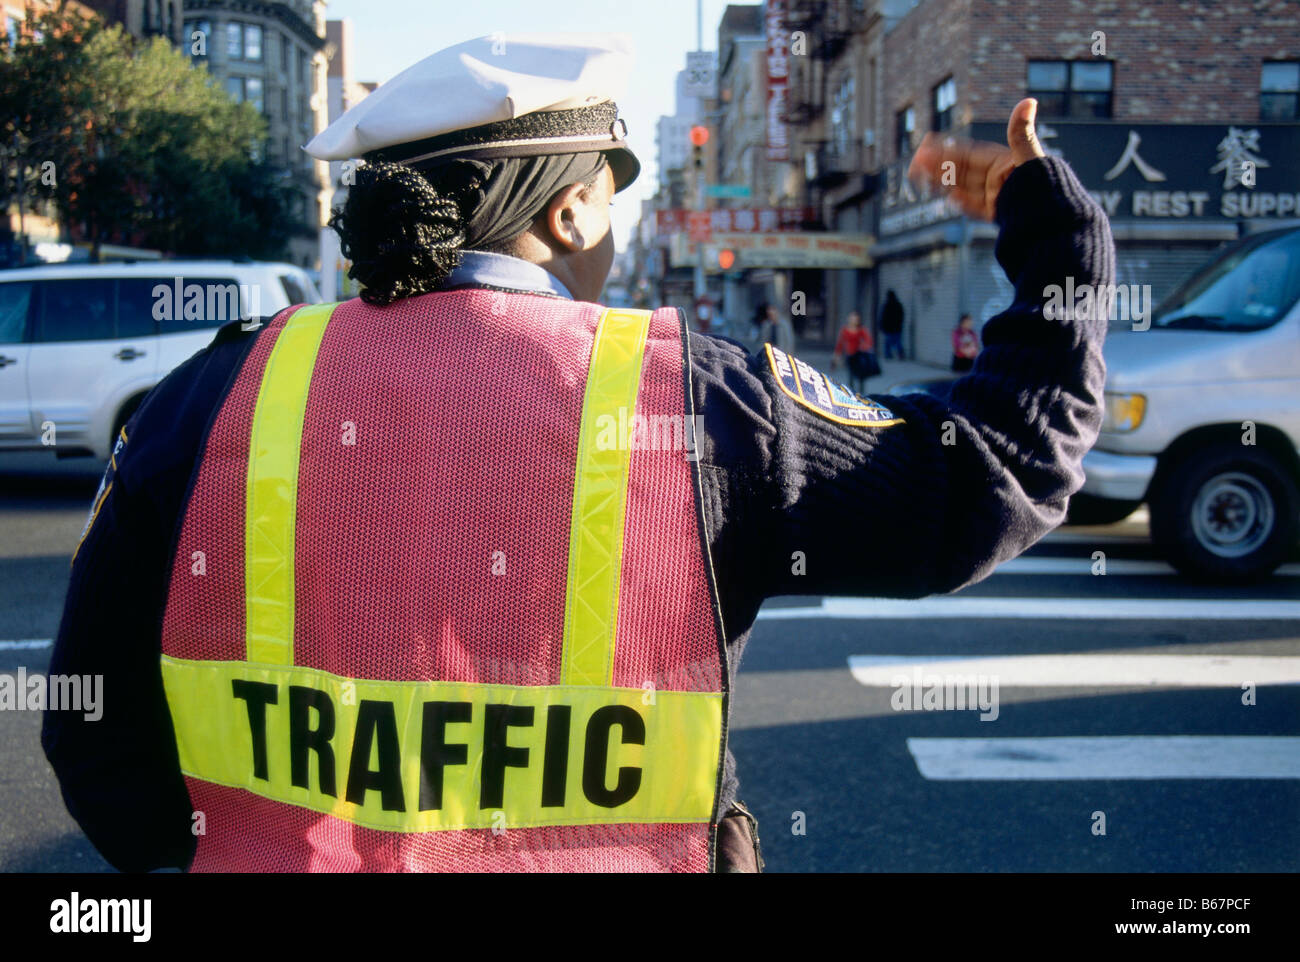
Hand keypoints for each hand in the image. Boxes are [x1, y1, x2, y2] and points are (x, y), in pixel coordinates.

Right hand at [907, 98, 1045, 220]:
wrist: (1054, 221)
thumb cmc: (1046, 185)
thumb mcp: (1030, 157)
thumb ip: (1022, 133)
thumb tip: (1028, 102)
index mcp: (1004, 163)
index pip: (969, 155)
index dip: (948, 149)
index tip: (928, 143)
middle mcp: (1000, 179)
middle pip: (963, 171)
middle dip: (939, 165)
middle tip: (916, 160)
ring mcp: (999, 197)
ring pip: (965, 188)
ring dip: (944, 182)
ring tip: (924, 176)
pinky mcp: (1000, 215)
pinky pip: (977, 208)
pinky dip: (963, 203)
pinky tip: (949, 198)